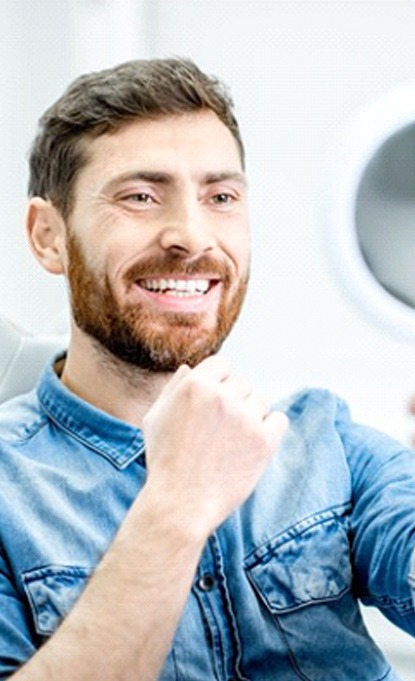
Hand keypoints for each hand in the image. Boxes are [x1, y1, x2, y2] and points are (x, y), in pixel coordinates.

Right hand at [142, 356, 287, 539]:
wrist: (180, 504)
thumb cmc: (164, 462)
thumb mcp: (155, 418)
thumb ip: (173, 389)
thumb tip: (189, 369)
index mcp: (195, 386)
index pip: (221, 365)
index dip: (218, 382)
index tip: (214, 403)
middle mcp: (222, 397)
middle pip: (242, 382)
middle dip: (234, 399)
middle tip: (222, 427)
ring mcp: (245, 418)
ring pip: (261, 399)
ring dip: (251, 413)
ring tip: (235, 438)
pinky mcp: (264, 441)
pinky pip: (279, 420)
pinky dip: (270, 429)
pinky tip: (253, 443)